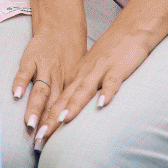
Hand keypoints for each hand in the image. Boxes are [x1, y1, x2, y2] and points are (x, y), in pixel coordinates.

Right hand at [13, 25, 85, 150]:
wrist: (61, 25)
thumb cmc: (71, 54)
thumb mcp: (78, 75)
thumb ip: (71, 95)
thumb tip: (72, 120)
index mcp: (70, 86)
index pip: (63, 110)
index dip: (58, 128)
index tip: (52, 147)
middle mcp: (58, 79)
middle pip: (52, 106)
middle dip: (46, 125)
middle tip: (40, 143)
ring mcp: (44, 68)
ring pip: (41, 91)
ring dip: (35, 108)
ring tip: (30, 124)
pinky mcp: (32, 58)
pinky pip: (25, 71)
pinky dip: (21, 82)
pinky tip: (17, 95)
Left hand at [33, 22, 159, 148]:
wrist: (129, 30)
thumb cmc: (111, 54)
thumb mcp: (92, 72)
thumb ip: (83, 89)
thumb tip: (73, 110)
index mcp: (77, 77)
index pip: (59, 101)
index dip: (47, 119)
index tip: (37, 137)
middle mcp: (84, 75)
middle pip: (66, 99)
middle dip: (52, 119)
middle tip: (41, 136)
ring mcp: (99, 71)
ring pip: (84, 90)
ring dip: (73, 106)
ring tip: (63, 121)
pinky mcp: (116, 68)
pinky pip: (110, 82)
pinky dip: (106, 92)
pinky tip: (102, 104)